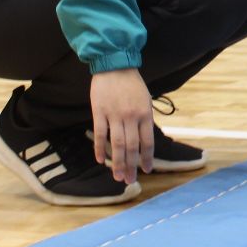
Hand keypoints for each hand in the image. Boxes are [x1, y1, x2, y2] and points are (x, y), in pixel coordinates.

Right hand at [89, 68, 153, 184]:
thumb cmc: (132, 84)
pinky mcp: (99, 112)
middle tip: (129, 180)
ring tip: (117, 176)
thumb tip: (145, 141)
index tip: (147, 170)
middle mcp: (131, 116)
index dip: (147, 158)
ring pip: (116, 144)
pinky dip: (99, 148)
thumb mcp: (145, 100)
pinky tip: (100, 160)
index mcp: (145, 114)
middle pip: (131, 147)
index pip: (147, 142)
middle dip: (131, 166)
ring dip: (117, 163)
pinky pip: (99, 134)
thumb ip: (145, 119)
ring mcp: (114, 115)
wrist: (114, 65)